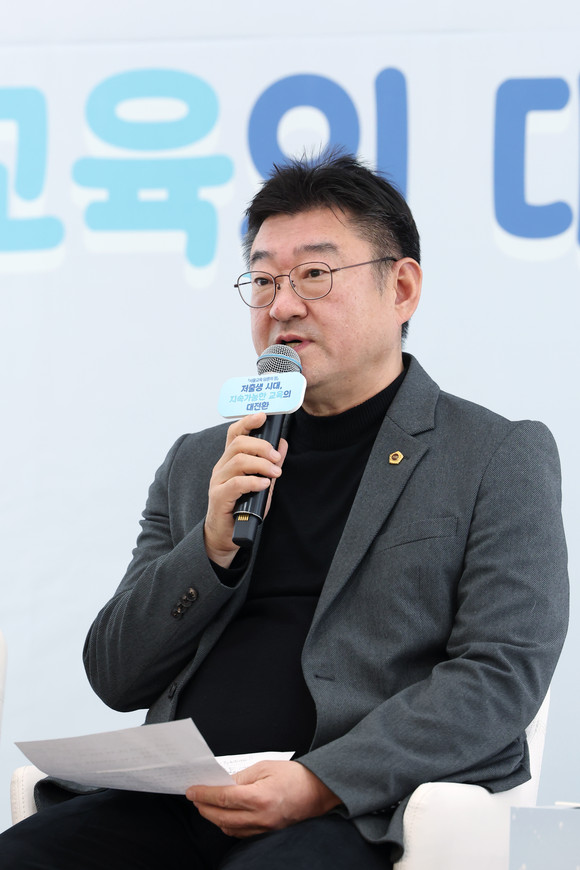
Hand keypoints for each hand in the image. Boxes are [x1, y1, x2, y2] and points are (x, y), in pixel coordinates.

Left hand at [186, 761, 340, 837]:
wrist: (319, 791)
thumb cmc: (295, 776)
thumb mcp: (265, 767)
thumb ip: (242, 776)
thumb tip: (222, 783)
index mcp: (260, 797)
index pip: (223, 798)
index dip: (205, 794)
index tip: (192, 791)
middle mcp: (261, 817)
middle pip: (222, 816)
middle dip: (204, 807)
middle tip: (195, 798)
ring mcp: (264, 828)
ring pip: (229, 828)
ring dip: (214, 817)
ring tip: (206, 805)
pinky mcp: (268, 832)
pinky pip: (241, 833)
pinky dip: (228, 825)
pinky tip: (224, 815)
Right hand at [204, 413, 287, 567]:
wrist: (227, 535)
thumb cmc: (243, 508)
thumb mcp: (262, 482)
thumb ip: (270, 464)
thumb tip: (282, 444)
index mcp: (230, 461)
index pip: (235, 434)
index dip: (247, 422)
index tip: (262, 416)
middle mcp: (222, 467)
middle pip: (238, 444)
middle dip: (261, 446)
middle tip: (277, 457)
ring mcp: (218, 481)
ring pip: (238, 461)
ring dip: (261, 464)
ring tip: (275, 472)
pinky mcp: (219, 497)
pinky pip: (236, 483)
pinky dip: (253, 481)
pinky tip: (264, 484)